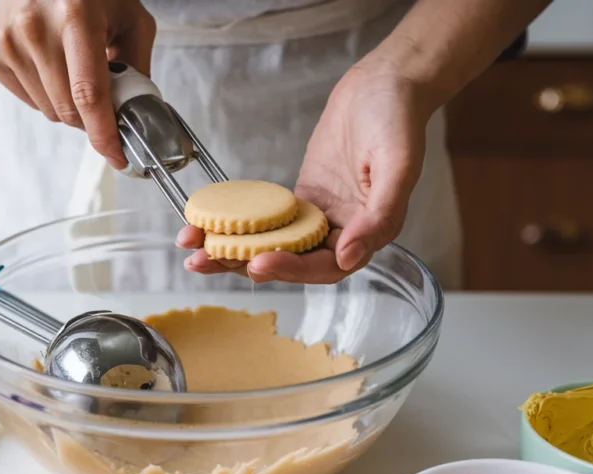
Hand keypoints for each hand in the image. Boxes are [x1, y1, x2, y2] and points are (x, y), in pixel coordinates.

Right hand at [0, 0, 156, 167]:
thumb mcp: (130, 17)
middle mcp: (34, 27)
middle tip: (104, 100)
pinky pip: (27, 100)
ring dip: (68, 105)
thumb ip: (137, 67)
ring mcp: (7, 40)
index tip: (117, 155)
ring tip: (74, 70)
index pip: (88, 94)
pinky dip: (45, 94)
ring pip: (47, 110)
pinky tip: (51, 66)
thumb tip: (136, 115)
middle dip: (91, 118)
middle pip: (67, 109)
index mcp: (76, 16)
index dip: (104, 133)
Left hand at [177, 62, 432, 283]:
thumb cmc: (398, 119)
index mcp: (370, 232)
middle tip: (206, 261)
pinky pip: (268, 220)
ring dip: (235, 250)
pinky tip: (209, 225)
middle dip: (247, 264)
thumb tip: (350, 257)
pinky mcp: (299, 199)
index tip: (259, 262)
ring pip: (274, 244)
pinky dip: (240, 225)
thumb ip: (379, 215)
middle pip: (292, 262)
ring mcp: (318, 216)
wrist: (385, 83)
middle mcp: (343, 232)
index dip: (292, 270)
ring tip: (194, 250)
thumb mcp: (399, 164)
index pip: (326, 267)